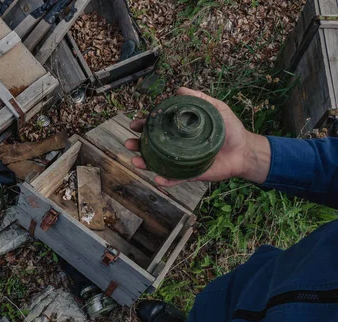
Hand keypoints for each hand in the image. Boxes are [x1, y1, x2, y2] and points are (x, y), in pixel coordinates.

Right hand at [124, 87, 269, 185]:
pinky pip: (174, 179)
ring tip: (136, 161)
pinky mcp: (189, 175)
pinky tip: (158, 178)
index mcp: (179, 131)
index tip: (134, 124)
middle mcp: (176, 146)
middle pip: (151, 146)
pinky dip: (165, 180)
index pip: (156, 127)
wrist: (244, 151)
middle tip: (129, 143)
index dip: (143, 126)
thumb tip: (179, 89)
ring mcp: (181, 162)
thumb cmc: (230, 129)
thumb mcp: (216, 109)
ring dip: (144, 163)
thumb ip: (199, 99)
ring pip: (157, 164)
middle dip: (137, 145)